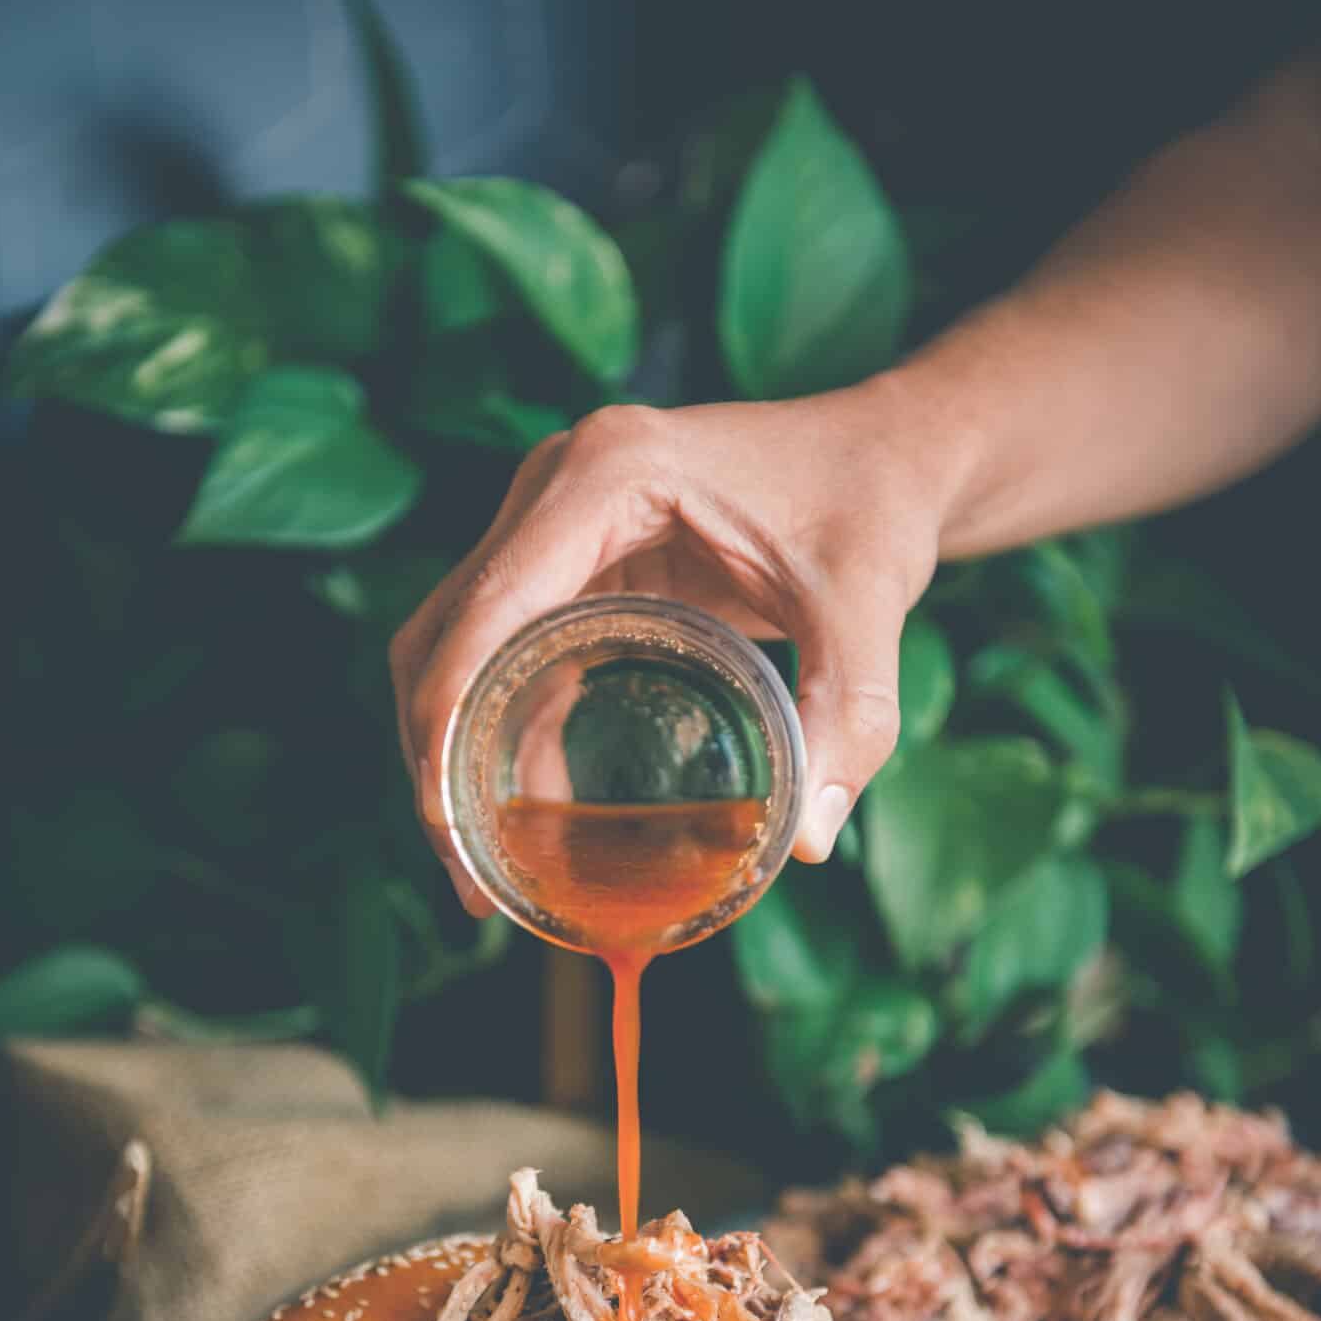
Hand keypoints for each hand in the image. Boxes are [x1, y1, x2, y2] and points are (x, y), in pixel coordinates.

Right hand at [389, 381, 958, 911]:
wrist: (884, 451)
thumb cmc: (870, 504)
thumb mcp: (868, 606)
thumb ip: (849, 714)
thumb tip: (806, 840)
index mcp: (609, 475)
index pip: (488, 606)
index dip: (448, 715)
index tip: (444, 818)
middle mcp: (557, 485)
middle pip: (445, 628)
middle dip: (436, 753)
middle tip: (464, 868)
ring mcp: (553, 518)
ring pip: (457, 643)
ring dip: (452, 747)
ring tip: (479, 861)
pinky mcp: (570, 556)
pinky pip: (505, 648)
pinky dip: (498, 726)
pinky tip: (524, 806)